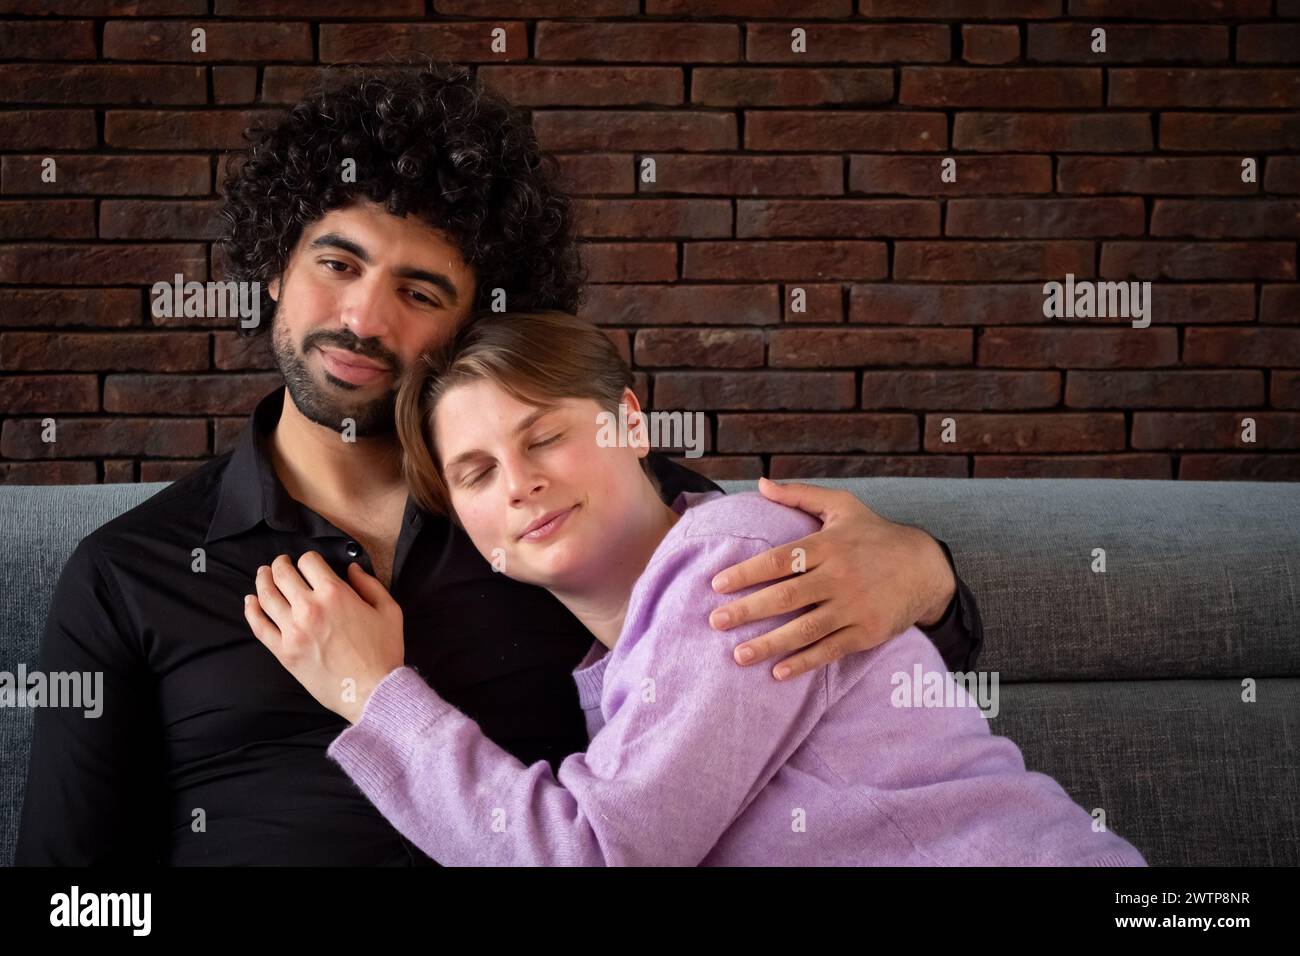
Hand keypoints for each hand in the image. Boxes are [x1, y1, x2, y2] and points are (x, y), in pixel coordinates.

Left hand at [243, 552, 404, 723]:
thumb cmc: (383, 651)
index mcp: (335, 593)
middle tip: (281, 563)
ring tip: (263, 575)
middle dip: (280, 564)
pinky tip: (250, 601)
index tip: (310, 564)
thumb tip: (352, 569)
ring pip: (267, 596)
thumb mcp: (389, 610)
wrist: (372, 691)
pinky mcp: (284, 651)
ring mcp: (293, 630)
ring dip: (263, 580)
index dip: (309, 559)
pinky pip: (259, 626)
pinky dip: (251, 610)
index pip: (308, 562)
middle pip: (282, 574)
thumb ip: (370, 584)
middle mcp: (309, 607)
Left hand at [710, 477, 955, 681]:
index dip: (747, 572)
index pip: (780, 560)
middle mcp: (839, 576)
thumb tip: (761, 483)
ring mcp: (854, 607)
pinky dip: (804, 662)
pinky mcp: (867, 632)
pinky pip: (830, 649)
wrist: (927, 568)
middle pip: (787, 596)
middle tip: (716, 621)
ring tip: (739, 655)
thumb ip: (800, 496)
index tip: (717, 584)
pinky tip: (778, 672)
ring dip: (769, 644)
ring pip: (805, 628)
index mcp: (829, 545)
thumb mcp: (842, 506)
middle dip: (748, 610)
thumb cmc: (876, 535)